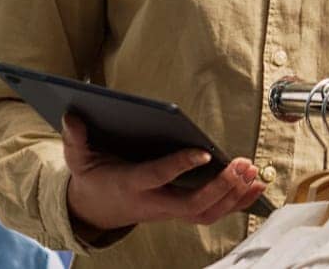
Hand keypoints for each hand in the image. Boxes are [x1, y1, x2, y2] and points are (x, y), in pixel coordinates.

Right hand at [62, 114, 263, 233]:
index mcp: (131, 185)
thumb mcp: (79, 159)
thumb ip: (76, 138)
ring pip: (206, 213)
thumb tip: (72, 114)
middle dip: (219, 187)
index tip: (204, 152)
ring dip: (233, 196)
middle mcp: (154, 202)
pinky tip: (256, 187)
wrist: (94, 211)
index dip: (180, 166)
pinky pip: (213, 213)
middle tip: (241, 165)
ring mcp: (170, 211)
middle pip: (192, 205)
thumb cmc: (94, 180)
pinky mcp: (181, 212)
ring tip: (253, 173)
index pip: (158, 177)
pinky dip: (237, 203)